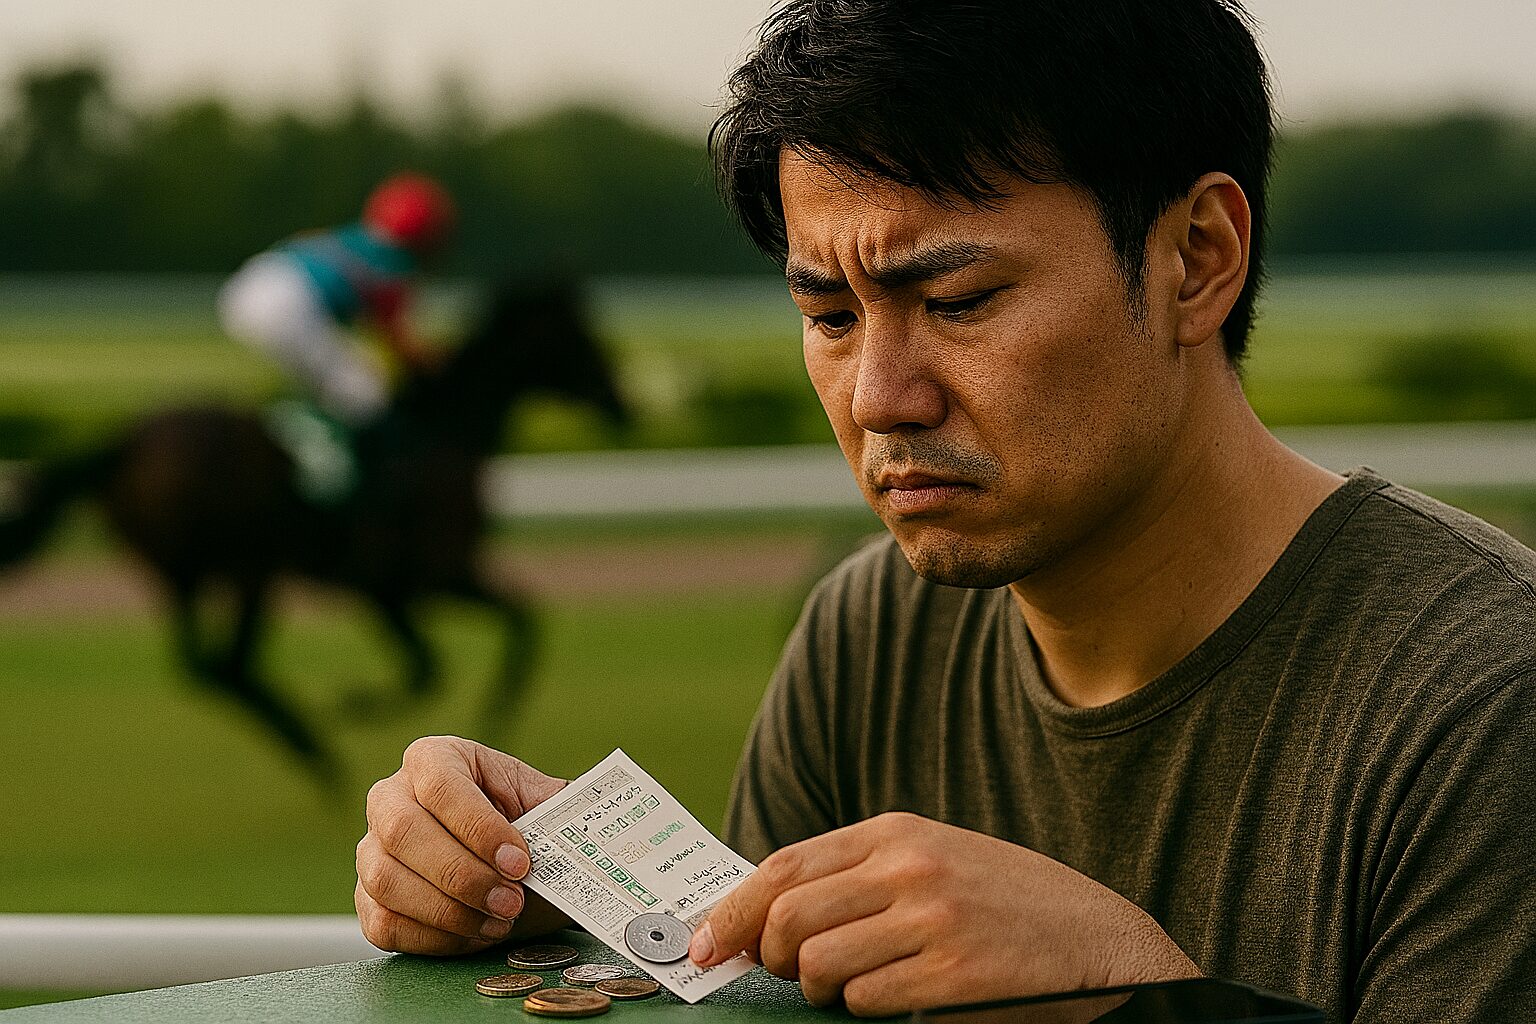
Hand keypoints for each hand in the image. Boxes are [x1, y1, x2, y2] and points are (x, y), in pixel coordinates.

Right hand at [355, 735, 568, 953]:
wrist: (510, 863)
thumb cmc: (524, 825)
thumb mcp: (542, 803)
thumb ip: (556, 808)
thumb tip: (583, 816)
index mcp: (433, 758)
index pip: (441, 785)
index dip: (478, 828)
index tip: (520, 862)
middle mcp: (390, 797)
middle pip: (403, 832)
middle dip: (463, 875)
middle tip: (511, 902)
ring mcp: (371, 849)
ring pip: (386, 880)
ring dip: (449, 910)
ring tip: (499, 921)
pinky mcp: (367, 899)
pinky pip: (384, 923)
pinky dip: (433, 937)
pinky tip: (473, 933)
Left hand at [689, 812, 1198, 1015]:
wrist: (1100, 940)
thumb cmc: (1004, 903)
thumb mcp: (931, 861)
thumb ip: (858, 878)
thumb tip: (766, 915)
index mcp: (895, 833)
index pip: (785, 867)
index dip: (731, 911)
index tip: (699, 947)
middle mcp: (909, 867)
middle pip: (788, 917)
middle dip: (770, 958)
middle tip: (786, 976)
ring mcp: (932, 919)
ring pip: (818, 966)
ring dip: (820, 991)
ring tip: (854, 989)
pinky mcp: (954, 973)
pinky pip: (867, 1004)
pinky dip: (866, 1011)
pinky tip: (898, 1000)